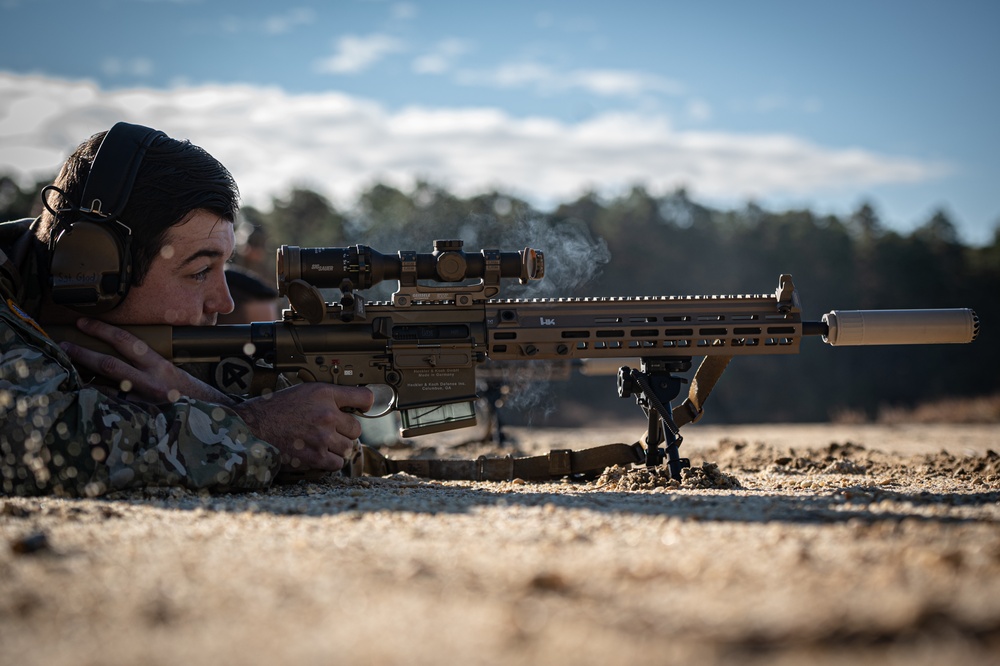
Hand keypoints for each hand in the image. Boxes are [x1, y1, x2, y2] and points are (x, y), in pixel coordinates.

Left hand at [58, 317, 231, 404]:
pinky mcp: (141, 420)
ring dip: (85, 380)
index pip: (127, 342)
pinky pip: (114, 410)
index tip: (84, 323)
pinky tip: (85, 398)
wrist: (214, 419)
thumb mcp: (174, 373)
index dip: (102, 331)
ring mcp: (144, 404)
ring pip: (106, 389)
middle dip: (83, 353)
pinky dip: (99, 403)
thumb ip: (151, 365)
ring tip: (67, 372)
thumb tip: (125, 354)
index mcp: (160, 366)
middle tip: (63, 345)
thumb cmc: (193, 394)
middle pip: (109, 365)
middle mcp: (151, 383)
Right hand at [234, 383, 373, 473]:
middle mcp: (326, 415)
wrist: (253, 427)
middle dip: (345, 430)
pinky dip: (330, 461)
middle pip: (357, 428)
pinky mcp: (315, 456)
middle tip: (330, 430)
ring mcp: (321, 437)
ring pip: (349, 447)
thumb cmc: (277, 408)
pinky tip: (318, 453)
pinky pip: (337, 463)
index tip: (364, 408)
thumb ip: (330, 396)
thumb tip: (356, 404)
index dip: (366, 404)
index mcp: (324, 395)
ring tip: (322, 442)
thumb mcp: (305, 391)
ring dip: (338, 447)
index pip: (364, 398)